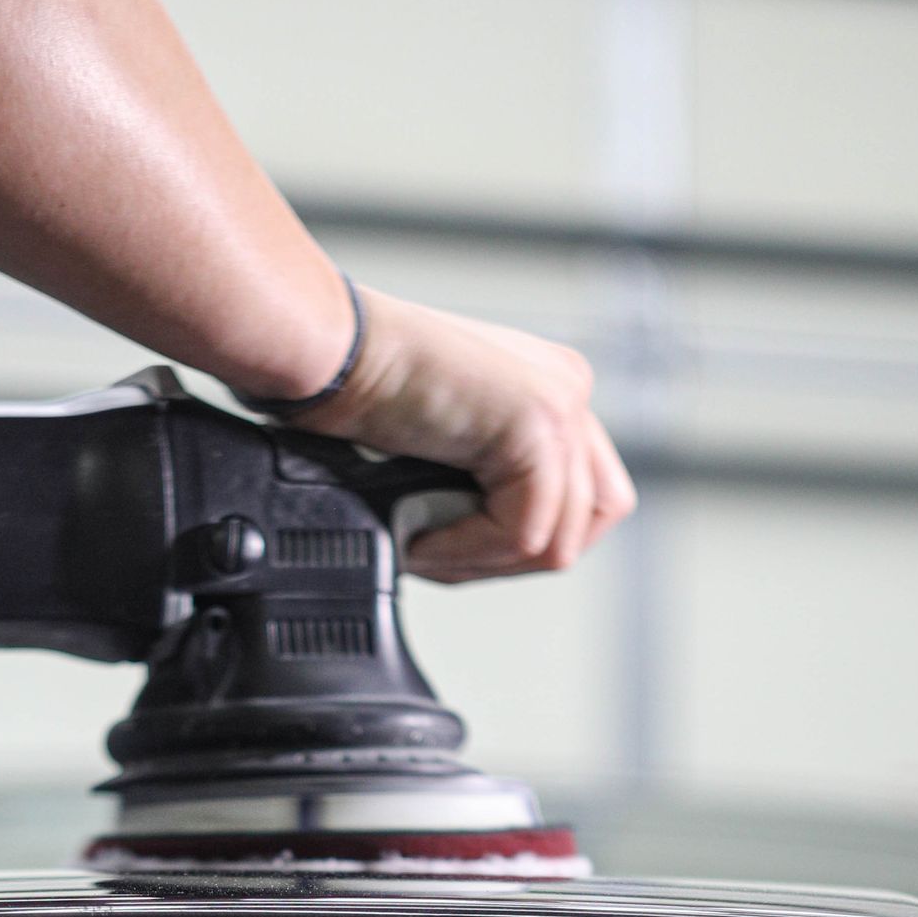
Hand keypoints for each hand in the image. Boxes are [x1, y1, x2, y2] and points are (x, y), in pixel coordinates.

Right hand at [300, 289, 636, 581]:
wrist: (331, 356)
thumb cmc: (357, 392)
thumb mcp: (440, 449)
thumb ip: (483, 483)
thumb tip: (493, 549)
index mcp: (548, 393)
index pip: (578, 500)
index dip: (512, 541)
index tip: (446, 541)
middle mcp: (567, 389)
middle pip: (586, 522)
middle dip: (510, 557)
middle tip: (442, 551)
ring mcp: (562, 403)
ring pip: (560, 540)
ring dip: (478, 559)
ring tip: (422, 540)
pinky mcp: (541, 423)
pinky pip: (526, 535)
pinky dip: (465, 550)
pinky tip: (419, 531)